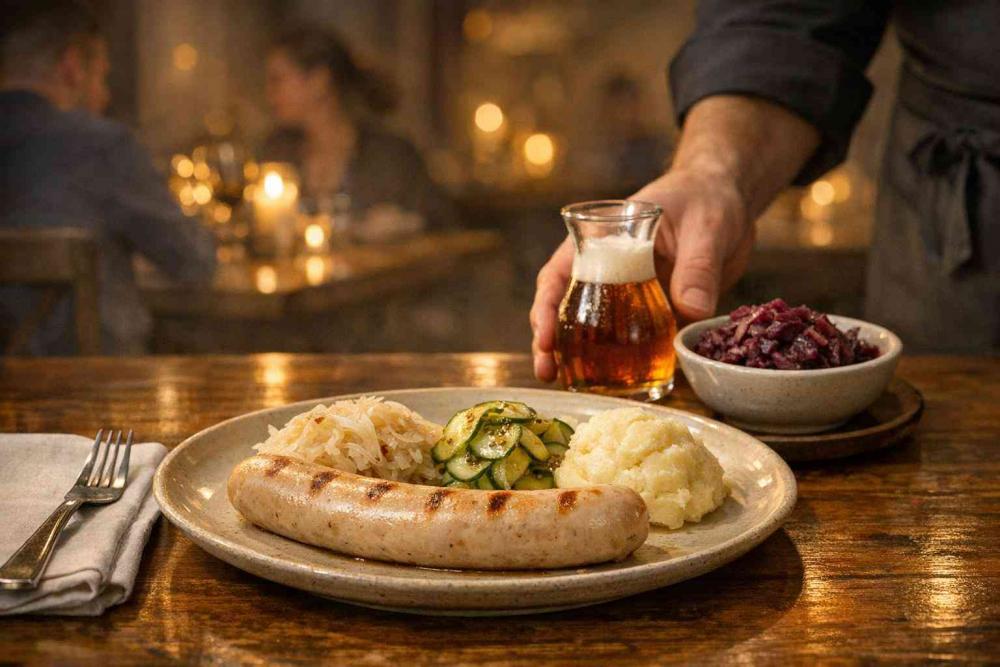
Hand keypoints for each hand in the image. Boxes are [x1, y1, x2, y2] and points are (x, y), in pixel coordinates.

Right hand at [530, 167, 751, 381]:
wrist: (731, 202)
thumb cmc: (709, 200)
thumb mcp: (706, 228)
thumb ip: (698, 267)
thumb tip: (691, 309)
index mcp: (605, 239)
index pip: (560, 271)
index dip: (546, 304)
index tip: (544, 336)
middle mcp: (608, 268)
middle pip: (567, 306)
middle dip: (552, 342)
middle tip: (547, 372)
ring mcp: (629, 293)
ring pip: (594, 328)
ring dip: (581, 358)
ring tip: (573, 388)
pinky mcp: (654, 312)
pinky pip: (634, 341)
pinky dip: (625, 364)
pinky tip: (623, 387)